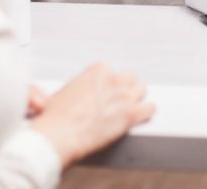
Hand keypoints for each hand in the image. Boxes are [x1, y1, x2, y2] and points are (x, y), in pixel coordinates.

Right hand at [30, 63, 154, 165]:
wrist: (60, 135)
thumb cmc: (57, 118)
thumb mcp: (63, 93)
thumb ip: (76, 88)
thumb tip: (76, 94)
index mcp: (97, 71)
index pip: (110, 71)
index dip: (107, 83)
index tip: (104, 91)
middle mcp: (113, 80)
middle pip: (129, 77)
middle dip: (124, 87)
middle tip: (119, 97)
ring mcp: (124, 96)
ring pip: (141, 90)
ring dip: (136, 97)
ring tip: (132, 104)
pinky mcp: (131, 114)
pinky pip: (149, 108)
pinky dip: (148, 111)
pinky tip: (145, 113)